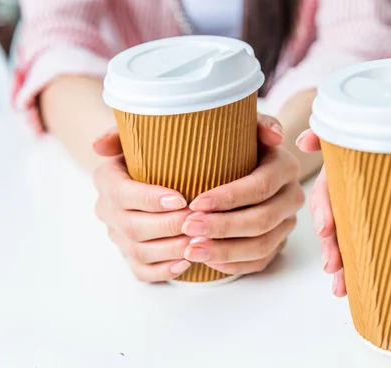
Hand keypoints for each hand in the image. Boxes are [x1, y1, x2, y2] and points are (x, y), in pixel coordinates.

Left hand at [92, 114, 303, 281]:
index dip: (227, 198)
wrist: (250, 162)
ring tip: (191, 250)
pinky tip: (206, 262)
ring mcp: (286, 221)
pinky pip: (262, 260)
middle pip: (261, 219)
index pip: (258, 184)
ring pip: (262, 245)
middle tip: (187, 228)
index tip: (193, 202)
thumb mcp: (198, 126)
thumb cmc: (219, 144)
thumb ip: (149, 127)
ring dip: (225, 250)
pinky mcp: (277, 240)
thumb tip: (100, 144)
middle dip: (222, 227)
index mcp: (281, 162)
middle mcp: (290, 193)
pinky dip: (234, 264)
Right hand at [296, 129, 390, 296]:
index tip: (306, 142)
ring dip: (331, 246)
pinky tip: (343, 283)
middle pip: (340, 188)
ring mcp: (385, 213)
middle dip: (325, 211)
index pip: (359, 144)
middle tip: (328, 239)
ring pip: (342, 221)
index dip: (327, 139)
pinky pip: (357, 248)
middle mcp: (388, 185)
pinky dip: (346, 266)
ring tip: (336, 273)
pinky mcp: (389, 239)